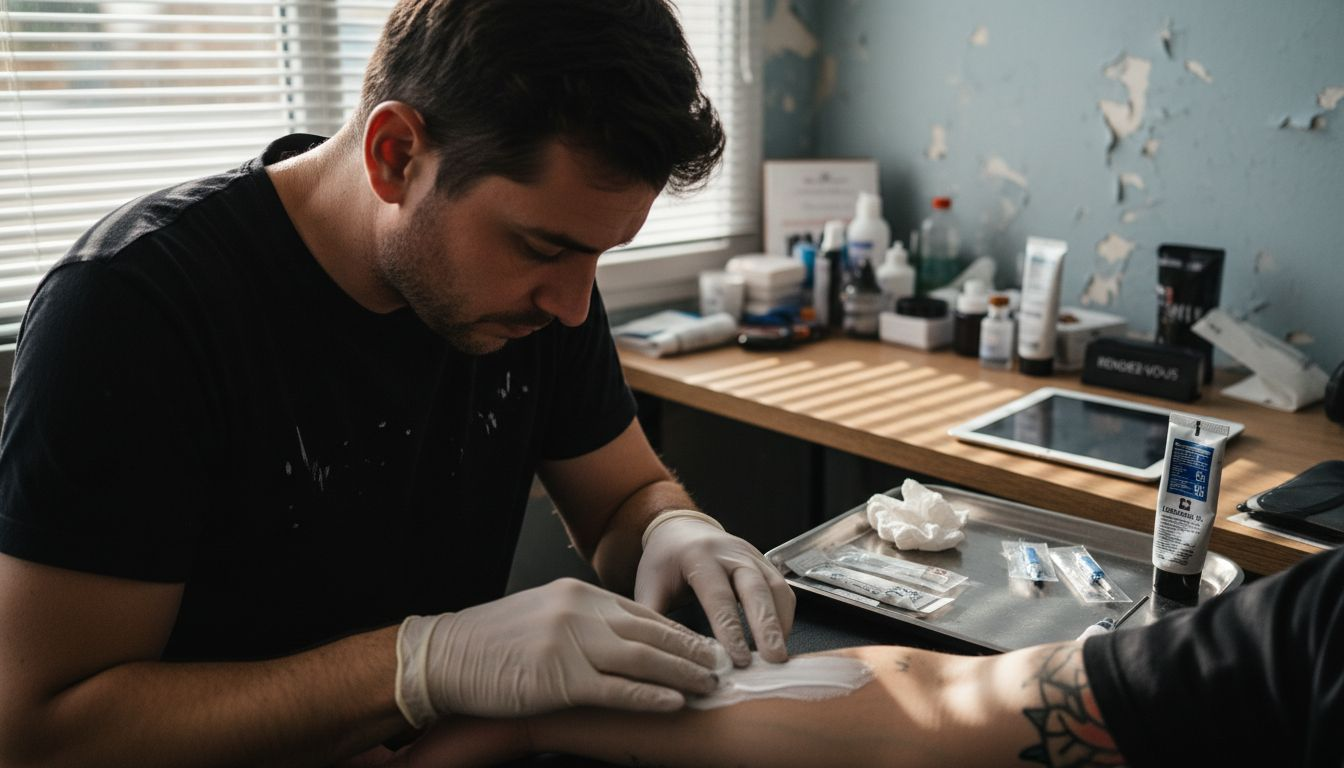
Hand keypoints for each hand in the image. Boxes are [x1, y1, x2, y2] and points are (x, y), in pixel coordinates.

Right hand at [394, 578, 719, 725]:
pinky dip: (650, 695)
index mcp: (576, 594)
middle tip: (720, 664)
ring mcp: (570, 643)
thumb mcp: (540, 613)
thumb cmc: (488, 642)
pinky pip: (616, 689)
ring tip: (709, 685)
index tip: (702, 644)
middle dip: (690, 650)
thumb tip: (619, 639)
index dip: (676, 630)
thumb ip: (579, 620)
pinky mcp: (559, 678)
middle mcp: (578, 611)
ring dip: (682, 672)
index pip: (640, 612)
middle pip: (650, 632)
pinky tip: (674, 701)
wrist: (443, 656)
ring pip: (642, 658)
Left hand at [634, 514, 795, 666]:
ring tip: (778, 656)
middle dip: (767, 626)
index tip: (738, 660)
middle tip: (774, 660)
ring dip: (780, 622)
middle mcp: (730, 552)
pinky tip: (779, 639)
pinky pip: (782, 588)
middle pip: (756, 588)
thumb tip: (658, 656)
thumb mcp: (649, 586)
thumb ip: (653, 618)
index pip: (719, 596)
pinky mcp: (764, 562)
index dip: (730, 630)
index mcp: (698, 556)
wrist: (681, 529)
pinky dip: (785, 614)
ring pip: (775, 587)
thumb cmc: (664, 562)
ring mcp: (751, 554)